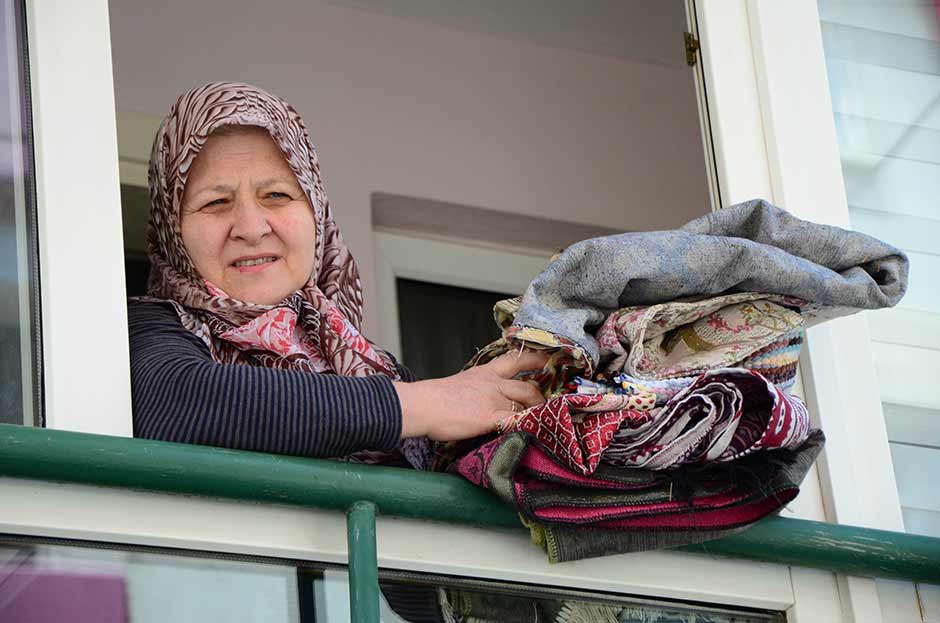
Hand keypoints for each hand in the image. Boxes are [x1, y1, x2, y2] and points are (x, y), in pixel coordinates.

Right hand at [395, 350, 548, 440]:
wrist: (421, 404)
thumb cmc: (432, 398)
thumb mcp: (459, 385)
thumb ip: (475, 391)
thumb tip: (478, 402)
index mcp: (484, 372)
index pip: (516, 359)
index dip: (535, 359)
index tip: (548, 360)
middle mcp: (493, 383)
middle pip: (528, 385)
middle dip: (541, 397)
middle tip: (548, 405)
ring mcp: (493, 399)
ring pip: (527, 401)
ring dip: (538, 412)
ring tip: (542, 422)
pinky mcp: (491, 417)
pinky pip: (518, 420)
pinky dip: (528, 425)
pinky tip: (534, 432)